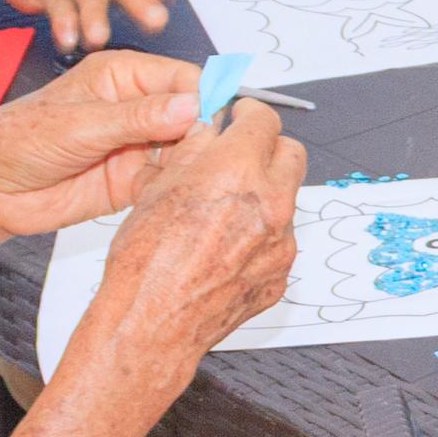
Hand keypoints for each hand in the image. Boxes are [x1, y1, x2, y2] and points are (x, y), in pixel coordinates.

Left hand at [0, 51, 207, 264]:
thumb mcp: (81, 123)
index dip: (208, 96)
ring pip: (188, 148)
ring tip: (195, 175)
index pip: (183, 77)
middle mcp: (138, 106)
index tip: (223, 118)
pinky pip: (172, 179)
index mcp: (124, 74)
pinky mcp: (138, 178)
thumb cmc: (18, 140)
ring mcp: (139, 143)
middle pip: (194, 113)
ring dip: (194, 162)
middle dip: (206, 132)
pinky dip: (179, 186)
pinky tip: (175, 192)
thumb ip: (138, 118)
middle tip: (211, 153)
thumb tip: (191, 107)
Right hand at [80, 104, 306, 374]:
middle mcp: (270, 203)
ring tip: (225, 211)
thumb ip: (192, 151)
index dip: (249, 114)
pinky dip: (261, 235)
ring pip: (288, 198)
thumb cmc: (145, 260)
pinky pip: (280, 239)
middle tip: (242, 155)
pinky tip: (226, 247)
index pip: (264, 120)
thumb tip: (209, 130)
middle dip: (268, 148)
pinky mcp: (282, 272)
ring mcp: (281, 241)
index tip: (240, 116)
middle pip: (292, 153)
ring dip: (265, 194)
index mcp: (237, 171)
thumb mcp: (156, 187)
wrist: (151, 322)